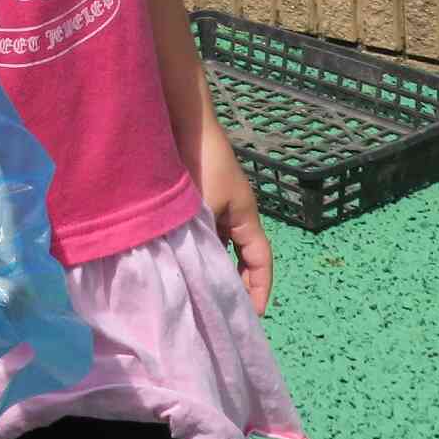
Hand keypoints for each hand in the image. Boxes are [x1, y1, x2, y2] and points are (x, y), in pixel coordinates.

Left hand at [190, 118, 272, 315]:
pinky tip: (177, 261)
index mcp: (245, 217)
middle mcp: (232, 213)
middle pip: (241, 256)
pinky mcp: (193, 198)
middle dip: (236, 283)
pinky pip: (199, 232)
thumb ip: (205, 238)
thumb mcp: (206, 207)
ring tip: (199, 293)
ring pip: (218, 245)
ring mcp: (213, 205)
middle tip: (223, 311)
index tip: (253, 316)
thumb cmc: (202, 163)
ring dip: (212, 266)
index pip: (260, 261)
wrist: (184, 123)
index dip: (259, 289)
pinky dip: (194, 248)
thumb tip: (199, 271)